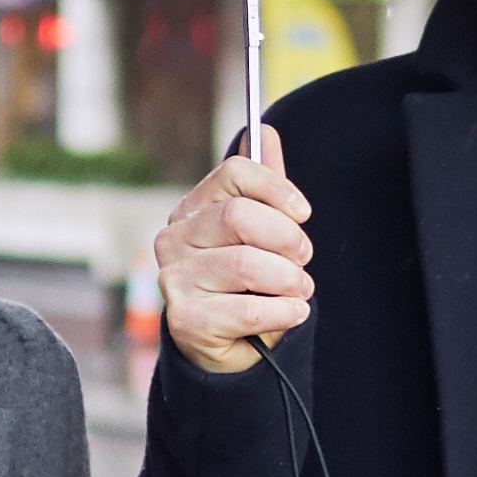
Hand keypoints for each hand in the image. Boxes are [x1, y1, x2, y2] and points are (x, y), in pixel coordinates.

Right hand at [152, 138, 314, 373]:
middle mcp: (173, 239)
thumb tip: (264, 131)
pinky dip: (283, 311)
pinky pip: (248, 308)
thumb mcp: (261, 230)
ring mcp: (173, 279)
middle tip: (303, 259)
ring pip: (247, 264)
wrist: (232, 346)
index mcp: (192, 209)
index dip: (277, 189)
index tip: (303, 213)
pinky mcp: (184, 320)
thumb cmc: (249, 282)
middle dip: (286, 239)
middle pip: (240, 216)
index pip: (233, 174)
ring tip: (298, 290)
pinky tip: (292, 313)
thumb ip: (264, 184)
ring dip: (289, 280)